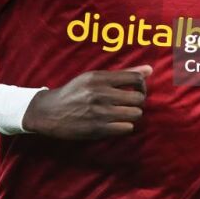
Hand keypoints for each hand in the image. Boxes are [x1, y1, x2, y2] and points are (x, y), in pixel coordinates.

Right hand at [22, 65, 151, 139]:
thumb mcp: (93, 78)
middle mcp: (100, 93)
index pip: (135, 78)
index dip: (142, 85)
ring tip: (122, 113)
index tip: (136, 89)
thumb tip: (150, 69)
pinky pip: (126, 128)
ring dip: (131, 115)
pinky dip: (124, 126)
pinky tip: (115, 123)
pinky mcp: (98, 129)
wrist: (49, 113)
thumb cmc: (74, 93)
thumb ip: (122, 74)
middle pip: (138, 98)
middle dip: (137, 101)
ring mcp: (99, 112)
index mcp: (99, 78)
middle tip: (129, 103)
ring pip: (135, 114)